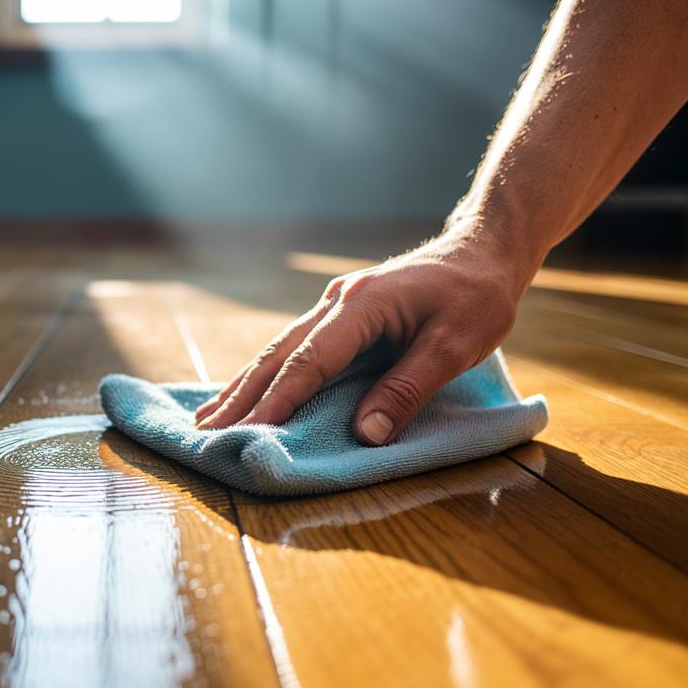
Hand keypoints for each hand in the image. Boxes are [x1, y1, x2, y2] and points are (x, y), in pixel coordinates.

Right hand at [194, 231, 530, 444]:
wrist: (483, 252)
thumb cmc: (476, 298)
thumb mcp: (456, 346)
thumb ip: (408, 388)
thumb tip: (367, 434)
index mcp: (362, 305)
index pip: (310, 361)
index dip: (279, 401)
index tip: (250, 433)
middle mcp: (336, 302)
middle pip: (278, 355)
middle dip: (241, 397)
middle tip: (205, 435)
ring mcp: (334, 306)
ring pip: (278, 350)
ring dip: (244, 387)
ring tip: (209, 419)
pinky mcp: (339, 316)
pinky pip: (293, 349)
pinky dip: (266, 375)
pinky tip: (246, 393)